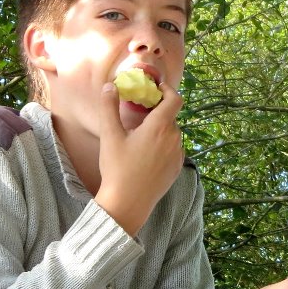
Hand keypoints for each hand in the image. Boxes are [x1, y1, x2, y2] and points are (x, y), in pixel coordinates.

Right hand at [94, 81, 184, 235]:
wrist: (128, 202)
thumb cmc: (118, 168)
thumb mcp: (110, 136)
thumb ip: (109, 108)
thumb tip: (109, 86)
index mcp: (160, 127)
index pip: (175, 99)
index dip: (168, 89)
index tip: (156, 88)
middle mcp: (174, 138)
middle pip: (170, 117)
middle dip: (156, 113)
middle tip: (138, 116)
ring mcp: (179, 154)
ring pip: (171, 133)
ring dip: (159, 130)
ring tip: (138, 139)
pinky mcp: (178, 167)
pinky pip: (173, 149)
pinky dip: (163, 146)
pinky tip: (146, 156)